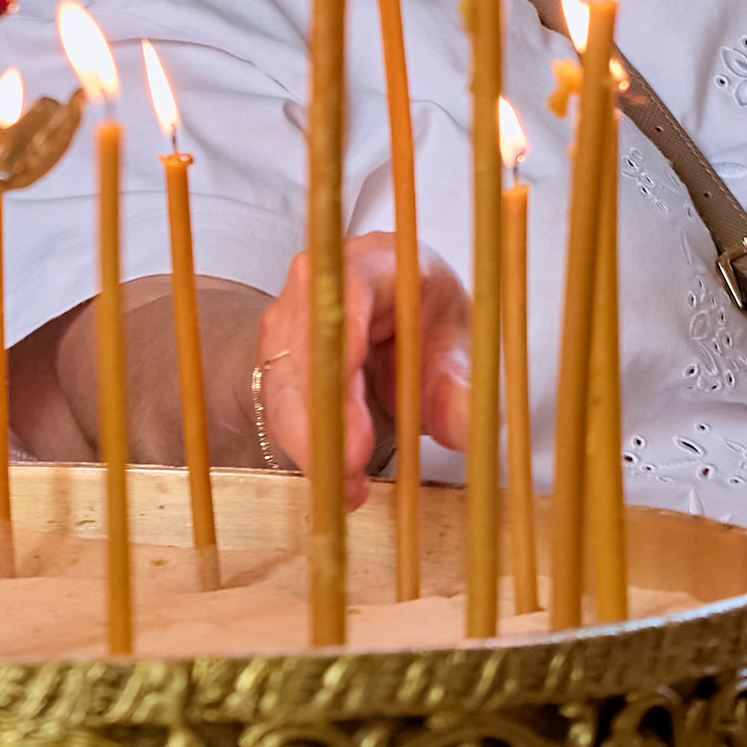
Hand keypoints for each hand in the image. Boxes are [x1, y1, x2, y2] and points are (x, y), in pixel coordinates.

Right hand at [256, 233, 470, 507]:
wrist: (388, 331)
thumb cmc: (425, 326)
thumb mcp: (458, 348)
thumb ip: (463, 389)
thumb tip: (472, 429)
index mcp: (375, 261)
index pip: (348, 287)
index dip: (345, 329)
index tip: (351, 372)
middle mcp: (318, 285)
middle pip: (309, 343)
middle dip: (329, 407)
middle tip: (354, 460)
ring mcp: (287, 323)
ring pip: (286, 383)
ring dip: (315, 439)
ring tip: (352, 486)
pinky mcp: (274, 364)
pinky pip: (281, 410)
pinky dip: (310, 450)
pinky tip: (341, 484)